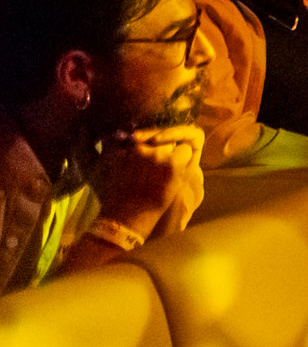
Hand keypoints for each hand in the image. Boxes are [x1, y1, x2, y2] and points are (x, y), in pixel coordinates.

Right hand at [90, 123, 204, 230]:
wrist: (126, 218)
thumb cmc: (108, 194)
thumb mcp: (90, 169)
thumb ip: (83, 147)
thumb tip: (82, 128)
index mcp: (117, 147)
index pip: (129, 129)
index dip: (135, 137)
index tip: (135, 147)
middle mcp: (136, 148)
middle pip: (153, 134)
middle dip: (154, 144)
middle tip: (151, 162)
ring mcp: (157, 155)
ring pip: (171, 140)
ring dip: (169, 150)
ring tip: (161, 167)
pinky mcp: (173, 164)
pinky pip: (186, 149)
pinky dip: (183, 158)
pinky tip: (174, 170)